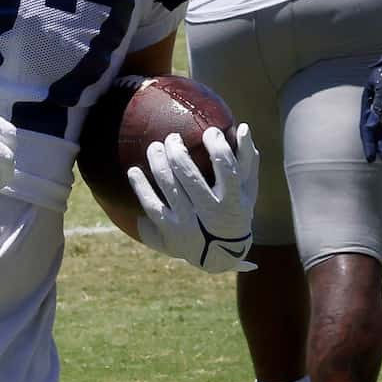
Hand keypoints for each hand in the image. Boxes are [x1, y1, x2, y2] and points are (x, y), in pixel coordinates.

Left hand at [128, 123, 258, 272]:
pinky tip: (133, 171)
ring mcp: (189, 224)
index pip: (227, 169)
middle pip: (191, 178)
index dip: (218, 148)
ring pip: (170, 189)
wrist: (220, 254)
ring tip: (155, 147)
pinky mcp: (171, 232)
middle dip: (178, 153)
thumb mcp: (247, 191)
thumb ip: (248, 161)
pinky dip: (142, 187)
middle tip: (172, 137)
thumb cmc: (234, 211)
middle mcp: (211, 214)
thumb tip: (242, 127)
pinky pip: (152, 206)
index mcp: (233, 201)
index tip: (209, 132)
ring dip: (159, 164)